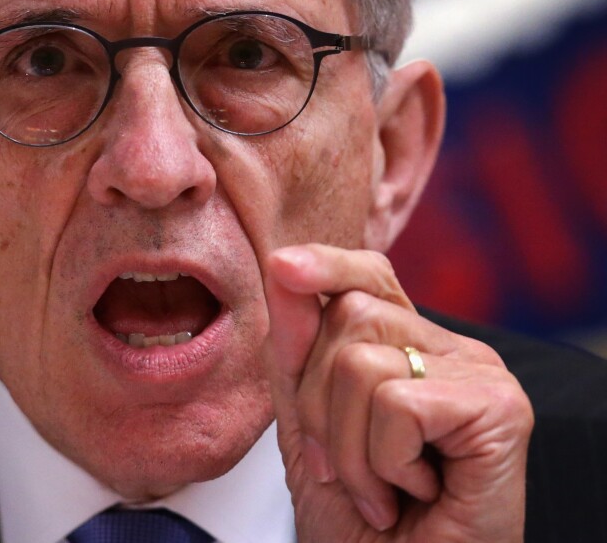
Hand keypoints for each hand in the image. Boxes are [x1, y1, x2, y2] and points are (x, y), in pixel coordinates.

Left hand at [264, 244, 532, 541]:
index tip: (283, 267)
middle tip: (347, 467)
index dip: (327, 265)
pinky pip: (396, 403)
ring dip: (348, 449)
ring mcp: (479, 373)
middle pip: (349, 316)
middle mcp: (449, 349)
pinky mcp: (498, 406)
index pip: (368, 277)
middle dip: (319, 406)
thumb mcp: (309, 426)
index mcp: (408, 347)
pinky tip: (414, 492)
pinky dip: (384, 463)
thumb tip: (283, 269)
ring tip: (380, 487)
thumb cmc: (364, 522)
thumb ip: (297, 352)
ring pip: (361, 361)